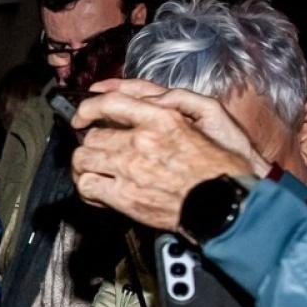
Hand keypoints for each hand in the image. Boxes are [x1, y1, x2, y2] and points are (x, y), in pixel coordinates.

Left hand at [71, 84, 266, 228]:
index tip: (82, 116)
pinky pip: (88, 186)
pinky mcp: (124, 196)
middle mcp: (141, 141)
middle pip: (93, 136)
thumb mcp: (206, 119)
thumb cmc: (219, 167)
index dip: (88, 108)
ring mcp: (129, 169)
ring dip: (84, 164)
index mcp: (161, 119)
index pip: (110, 103)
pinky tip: (97, 190)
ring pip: (84, 159)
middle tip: (96, 151)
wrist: (225, 204)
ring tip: (91, 169)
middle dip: (91, 144)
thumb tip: (146, 103)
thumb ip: (173, 105)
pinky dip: (87, 188)